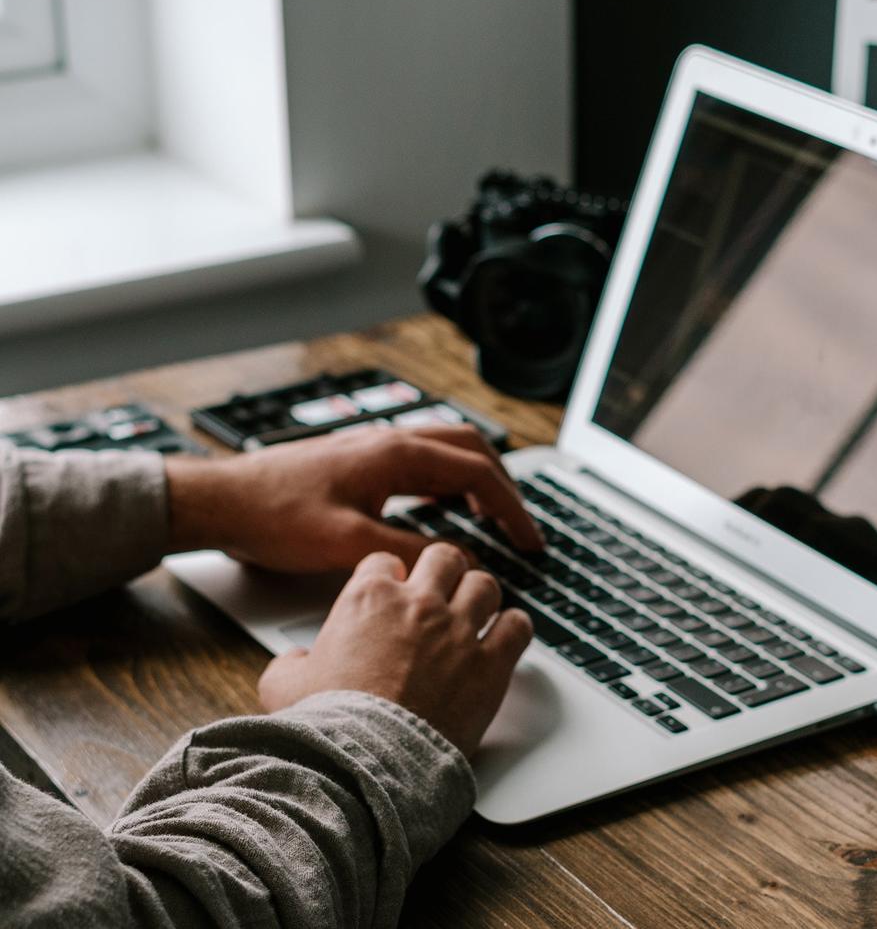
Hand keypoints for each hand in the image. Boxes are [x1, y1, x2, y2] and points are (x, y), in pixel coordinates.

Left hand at [165, 425, 542, 571]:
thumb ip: (409, 553)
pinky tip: (442, 506)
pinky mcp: (359, 460)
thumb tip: (459, 562)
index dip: (511, 508)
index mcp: (395, 454)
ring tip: (492, 516)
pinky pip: (422, 460)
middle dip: (504, 487)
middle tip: (520, 527)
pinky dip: (447, 480)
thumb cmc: (273, 517)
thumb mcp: (347, 546)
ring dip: (477, 479)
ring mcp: (374, 446)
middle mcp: (389, 441)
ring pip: (447, 450)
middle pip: (471, 449)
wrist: (221, 501)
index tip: (530, 540)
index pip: (477, 471)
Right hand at [257, 544, 532, 754]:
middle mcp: (418, 604)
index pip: (385, 561)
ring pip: (485, 585)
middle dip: (443, 572)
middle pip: (444, 558)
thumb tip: (295, 660)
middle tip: (442, 592)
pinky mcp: (490, 664)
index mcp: (368, 599)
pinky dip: (513, 629)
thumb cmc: (325, 726)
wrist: (364, 763)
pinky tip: (505, 639)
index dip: (390, 576)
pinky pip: (517, 626)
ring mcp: (458, 631)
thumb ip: (290, 662)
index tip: (394, 591)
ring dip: (480, 598)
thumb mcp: (283, 686)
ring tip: (476, 614)